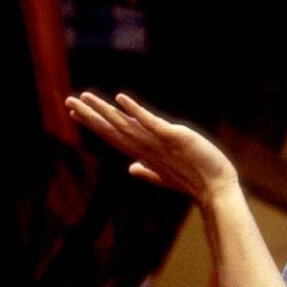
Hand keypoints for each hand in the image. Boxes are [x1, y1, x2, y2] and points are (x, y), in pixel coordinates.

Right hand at [64, 92, 238, 206]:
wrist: (216, 189)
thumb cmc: (195, 181)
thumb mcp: (167, 175)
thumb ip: (147, 171)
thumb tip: (130, 168)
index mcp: (144, 154)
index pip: (114, 136)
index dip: (95, 124)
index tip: (74, 113)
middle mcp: (146, 148)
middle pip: (113, 130)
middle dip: (91, 116)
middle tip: (69, 100)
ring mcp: (158, 144)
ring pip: (126, 125)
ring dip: (105, 110)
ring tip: (86, 97)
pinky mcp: (173, 137)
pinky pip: (151, 123)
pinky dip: (135, 111)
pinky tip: (121, 98)